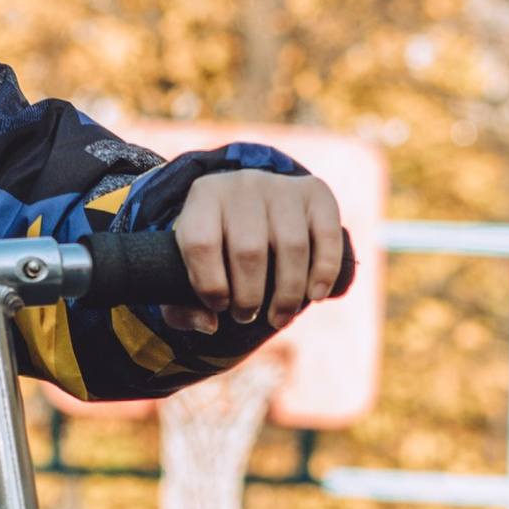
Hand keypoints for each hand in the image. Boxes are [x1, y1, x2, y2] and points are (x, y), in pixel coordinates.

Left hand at [162, 170, 346, 332]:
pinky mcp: (316, 193)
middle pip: (249, 250)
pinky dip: (325, 270)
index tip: (218, 306)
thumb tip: (209, 324)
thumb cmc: (216, 248)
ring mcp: (282, 187)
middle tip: (247, 316)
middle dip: (249, 297)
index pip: (201, 243)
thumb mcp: (185, 269)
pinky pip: (327, 234)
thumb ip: (181, 307)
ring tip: (278, 317)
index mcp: (204, 198)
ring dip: (287, 295)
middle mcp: (242, 185)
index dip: (209, 285)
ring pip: (291, 246)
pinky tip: (316, 295)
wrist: (252, 206)